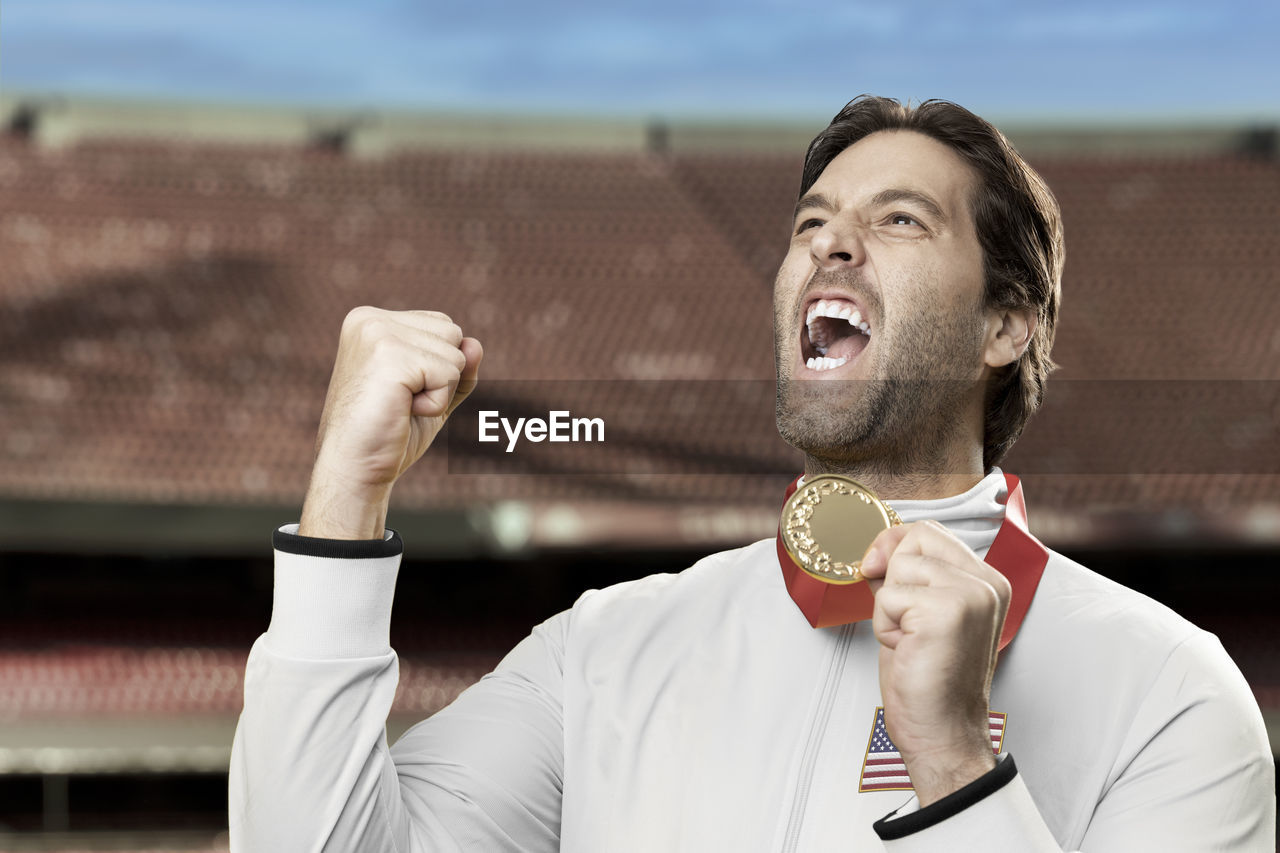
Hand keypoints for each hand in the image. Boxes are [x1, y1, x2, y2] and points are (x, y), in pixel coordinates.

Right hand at [299, 307, 482, 538]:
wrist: (353, 468)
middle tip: (400, 401)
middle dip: (441, 376)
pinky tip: (402, 412)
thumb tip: (476, 344)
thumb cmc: (389, 434)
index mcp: (371, 319)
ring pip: (455, 355)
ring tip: (399, 406)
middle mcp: (370, 319)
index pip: (443, 325)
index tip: (400, 390)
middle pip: (453, 333)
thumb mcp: (432, 393)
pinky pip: (448, 375)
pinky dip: (436, 403)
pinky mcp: (389, 356)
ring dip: (439, 391)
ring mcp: (377, 334)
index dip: (438, 367)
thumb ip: (457, 367)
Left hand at [861, 520, 1010, 805]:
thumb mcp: (916, 614)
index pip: (929, 532)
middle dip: (892, 576)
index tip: (880, 574)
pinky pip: (888, 596)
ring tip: (910, 640)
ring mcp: (971, 595)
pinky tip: (908, 650)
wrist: (941, 734)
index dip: (894, 547)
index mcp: (985, 582)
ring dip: (888, 607)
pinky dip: (885, 626)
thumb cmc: (928, 681)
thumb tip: (877, 550)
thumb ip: (905, 576)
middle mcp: (986, 584)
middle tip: (906, 622)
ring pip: (899, 565)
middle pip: (915, 536)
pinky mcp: (948, 610)